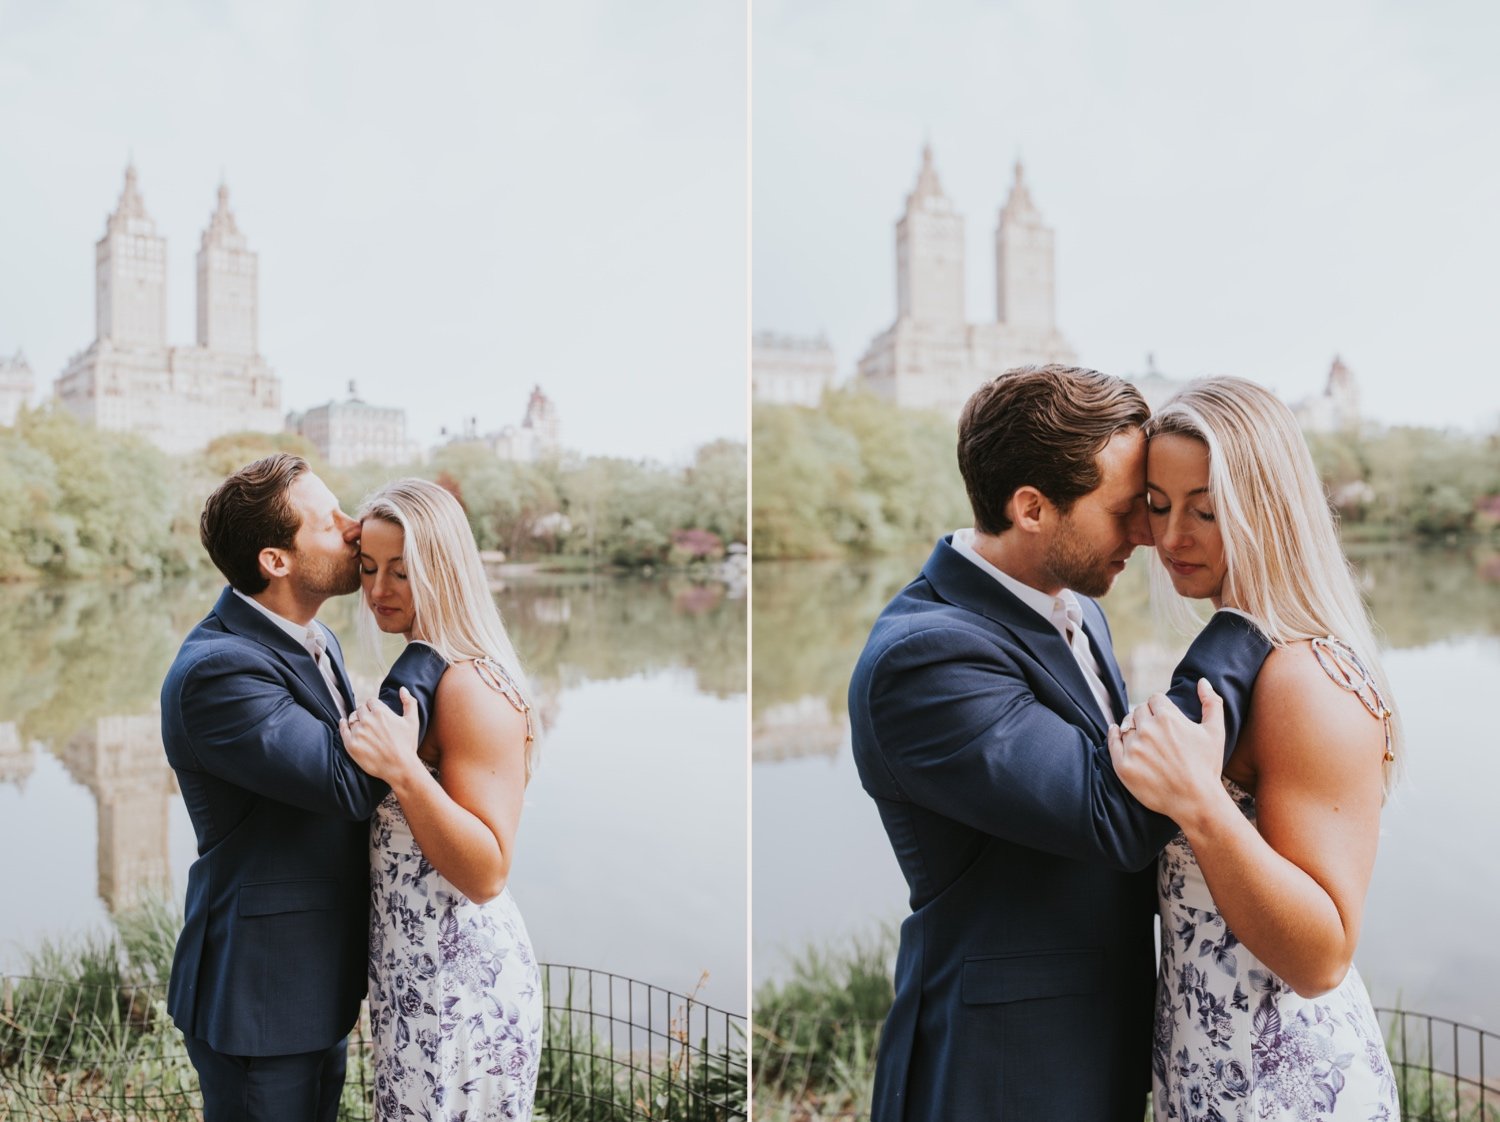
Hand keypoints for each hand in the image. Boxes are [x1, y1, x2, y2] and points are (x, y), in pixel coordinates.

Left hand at [340, 686, 420, 783]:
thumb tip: (402, 688)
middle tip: (370, 722)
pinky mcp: (351, 745)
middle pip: (360, 709)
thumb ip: (409, 702)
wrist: (400, 767)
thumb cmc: (407, 744)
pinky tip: (344, 724)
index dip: (374, 707)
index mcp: (381, 712)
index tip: (376, 713)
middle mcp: (367, 720)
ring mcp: (358, 732)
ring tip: (362, 727)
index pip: (370, 701)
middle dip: (364, 713)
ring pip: (352, 719)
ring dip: (356, 720)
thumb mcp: (413, 721)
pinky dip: (343, 725)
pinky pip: (343, 730)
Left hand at [1108, 678, 1228, 821]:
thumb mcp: (1216, 732)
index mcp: (1168, 717)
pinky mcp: (1123, 765)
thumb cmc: (1207, 767)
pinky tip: (1116, 732)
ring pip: (1126, 725)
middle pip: (1139, 710)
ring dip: (1133, 728)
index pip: (1155, 699)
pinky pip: (1112, 742)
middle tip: (1154, 730)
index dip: (1160, 707)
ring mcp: (1134, 747)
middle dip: (1146, 717)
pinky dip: (1113, 734)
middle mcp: (1148, 729)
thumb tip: (1202, 681)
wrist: (1196, 802)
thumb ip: (1212, 703)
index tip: (1164, 717)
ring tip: (1143, 739)